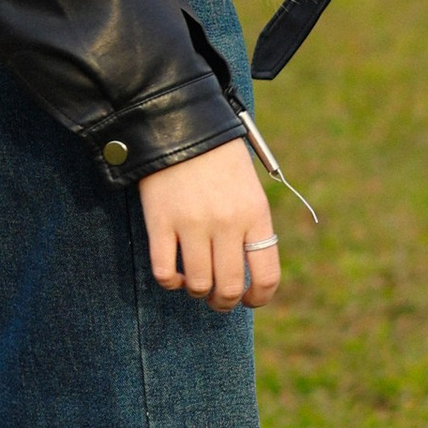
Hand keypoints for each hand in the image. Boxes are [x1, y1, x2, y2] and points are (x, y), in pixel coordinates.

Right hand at [139, 136, 282, 311]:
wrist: (178, 124)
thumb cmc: (218, 157)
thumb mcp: (248, 187)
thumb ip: (251, 226)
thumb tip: (246, 269)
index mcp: (255, 213)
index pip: (266, 274)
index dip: (259, 297)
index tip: (250, 301)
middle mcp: (227, 222)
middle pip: (229, 287)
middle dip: (224, 302)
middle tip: (218, 301)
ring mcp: (192, 224)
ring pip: (198, 285)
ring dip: (197, 293)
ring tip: (195, 286)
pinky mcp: (160, 222)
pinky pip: (165, 272)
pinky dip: (170, 283)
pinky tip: (174, 276)